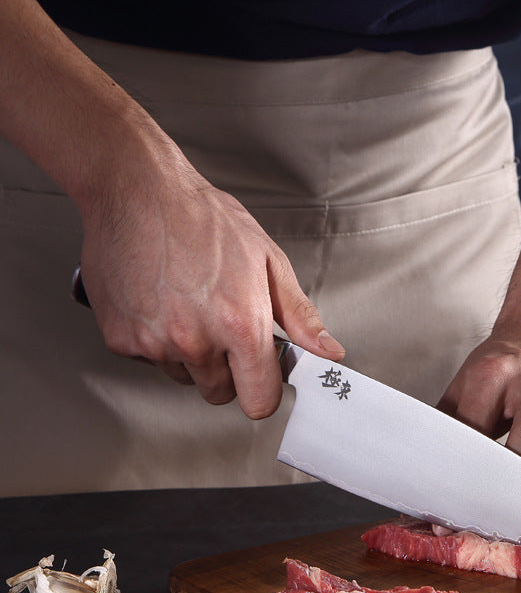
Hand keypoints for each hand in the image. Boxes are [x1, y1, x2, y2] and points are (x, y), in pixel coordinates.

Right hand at [78, 151, 343, 418]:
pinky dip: (156, 340)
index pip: (260, 401)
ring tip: (188, 305)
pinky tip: (160, 303)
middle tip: (220, 325)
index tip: (261, 377)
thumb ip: (300, 316)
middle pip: (219, 393)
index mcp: (240, 325)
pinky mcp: (120, 340)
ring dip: (189, 354)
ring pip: (184, 377)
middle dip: (226, 370)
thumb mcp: (268, 261)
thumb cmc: (203, 219)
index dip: (264, 391)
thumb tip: (328, 352)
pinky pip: (149, 360)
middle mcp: (196, 341)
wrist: (138, 190)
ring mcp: (155, 343)